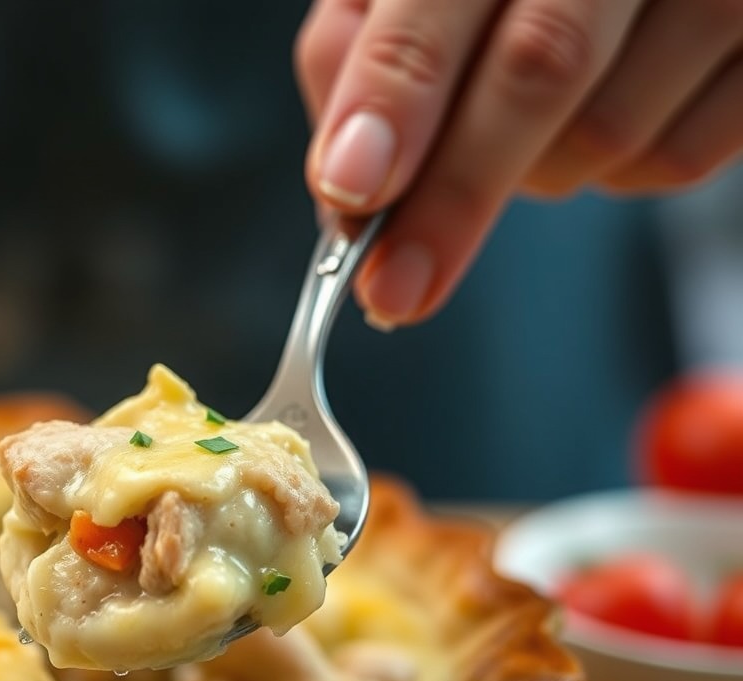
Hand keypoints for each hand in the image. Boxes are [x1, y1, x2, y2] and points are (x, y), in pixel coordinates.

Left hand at [295, 0, 742, 326]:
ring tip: (534, 122)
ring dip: (536, 175)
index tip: (352, 189)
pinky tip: (607, 111)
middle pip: (538, 71)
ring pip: (604, 138)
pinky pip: (673, 163)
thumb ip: (370, 53)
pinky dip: (613, 172)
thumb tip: (344, 184)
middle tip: (394, 290)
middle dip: (451, 199)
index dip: (395, 96)